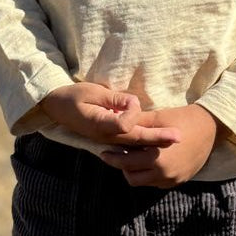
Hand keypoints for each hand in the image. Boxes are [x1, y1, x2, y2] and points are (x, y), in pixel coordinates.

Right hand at [39, 83, 179, 148]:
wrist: (57, 107)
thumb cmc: (75, 96)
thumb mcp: (94, 92)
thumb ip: (115, 100)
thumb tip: (134, 104)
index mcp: (101, 125)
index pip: (125, 125)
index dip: (133, 113)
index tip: (131, 101)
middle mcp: (106, 136)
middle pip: (136, 138)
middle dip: (158, 138)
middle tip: (179, 137)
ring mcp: (108, 140)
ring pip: (135, 143)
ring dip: (155, 141)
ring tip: (175, 139)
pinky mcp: (110, 139)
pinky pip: (129, 142)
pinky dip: (145, 142)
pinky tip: (159, 141)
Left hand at [100, 104, 218, 187]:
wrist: (211, 126)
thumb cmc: (183, 119)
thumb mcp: (157, 118)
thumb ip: (136, 123)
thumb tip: (114, 122)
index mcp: (157, 159)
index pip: (126, 164)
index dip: (112, 158)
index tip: (103, 152)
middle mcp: (164, 174)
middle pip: (132, 177)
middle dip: (122, 166)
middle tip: (116, 155)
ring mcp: (173, 179)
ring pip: (145, 182)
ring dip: (136, 171)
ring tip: (133, 156)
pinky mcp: (181, 180)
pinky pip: (158, 182)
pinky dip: (151, 174)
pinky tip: (150, 160)